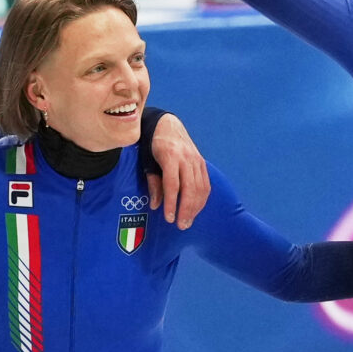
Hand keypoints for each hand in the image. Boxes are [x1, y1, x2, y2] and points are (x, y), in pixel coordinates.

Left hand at [145, 113, 209, 227]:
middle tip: (181, 225)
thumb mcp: (147, 162)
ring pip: (200, 188)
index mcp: (170, 156)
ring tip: (188, 221)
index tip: (169, 219)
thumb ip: (153, 183)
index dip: (171, 203)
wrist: (167, 126)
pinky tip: (196, 210)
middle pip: (189, 188)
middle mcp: (186, 158)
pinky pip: (205, 184)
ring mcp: (196, 160)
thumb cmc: (152, 146)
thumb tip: (155, 206)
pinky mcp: (202, 163)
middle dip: (186, 209)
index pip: (172, 185)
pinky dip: (202, 199)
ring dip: (195, 207)